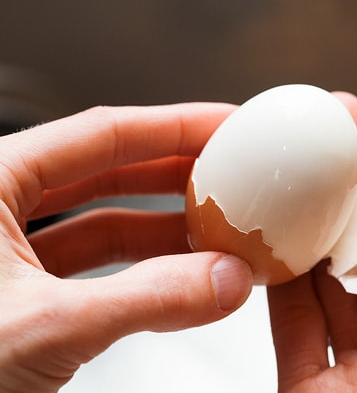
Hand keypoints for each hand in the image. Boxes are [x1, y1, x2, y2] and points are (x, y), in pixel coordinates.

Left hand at [0, 103, 253, 392]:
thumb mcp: (44, 326)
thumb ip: (148, 299)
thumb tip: (225, 280)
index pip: (101, 133)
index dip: (176, 124)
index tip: (231, 123)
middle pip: (105, 169)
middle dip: (178, 172)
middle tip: (238, 169)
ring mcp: (3, 258)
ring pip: (100, 222)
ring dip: (165, 229)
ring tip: (223, 229)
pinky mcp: (16, 303)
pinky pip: (92, 270)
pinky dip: (142, 272)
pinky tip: (184, 279)